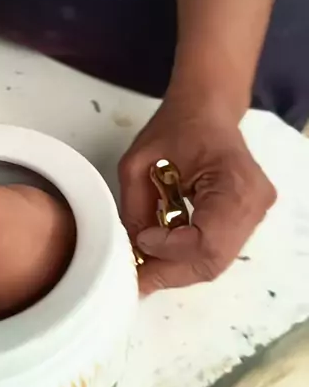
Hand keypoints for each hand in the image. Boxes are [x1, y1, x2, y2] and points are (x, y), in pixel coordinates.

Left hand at [119, 98, 276, 293]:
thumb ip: (135, 208)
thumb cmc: (176, 127)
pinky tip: (162, 254)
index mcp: (235, 182)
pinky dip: (186, 258)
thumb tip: (133, 251)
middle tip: (136, 275)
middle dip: (170, 271)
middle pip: (213, 260)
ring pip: (215, 262)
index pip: (207, 239)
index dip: (170, 250)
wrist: (206, 111)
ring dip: (177, 269)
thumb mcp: (139, 162)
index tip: (141, 239)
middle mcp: (254, 204)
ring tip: (145, 267)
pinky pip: (216, 251)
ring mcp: (254, 215)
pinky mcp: (245, 221)